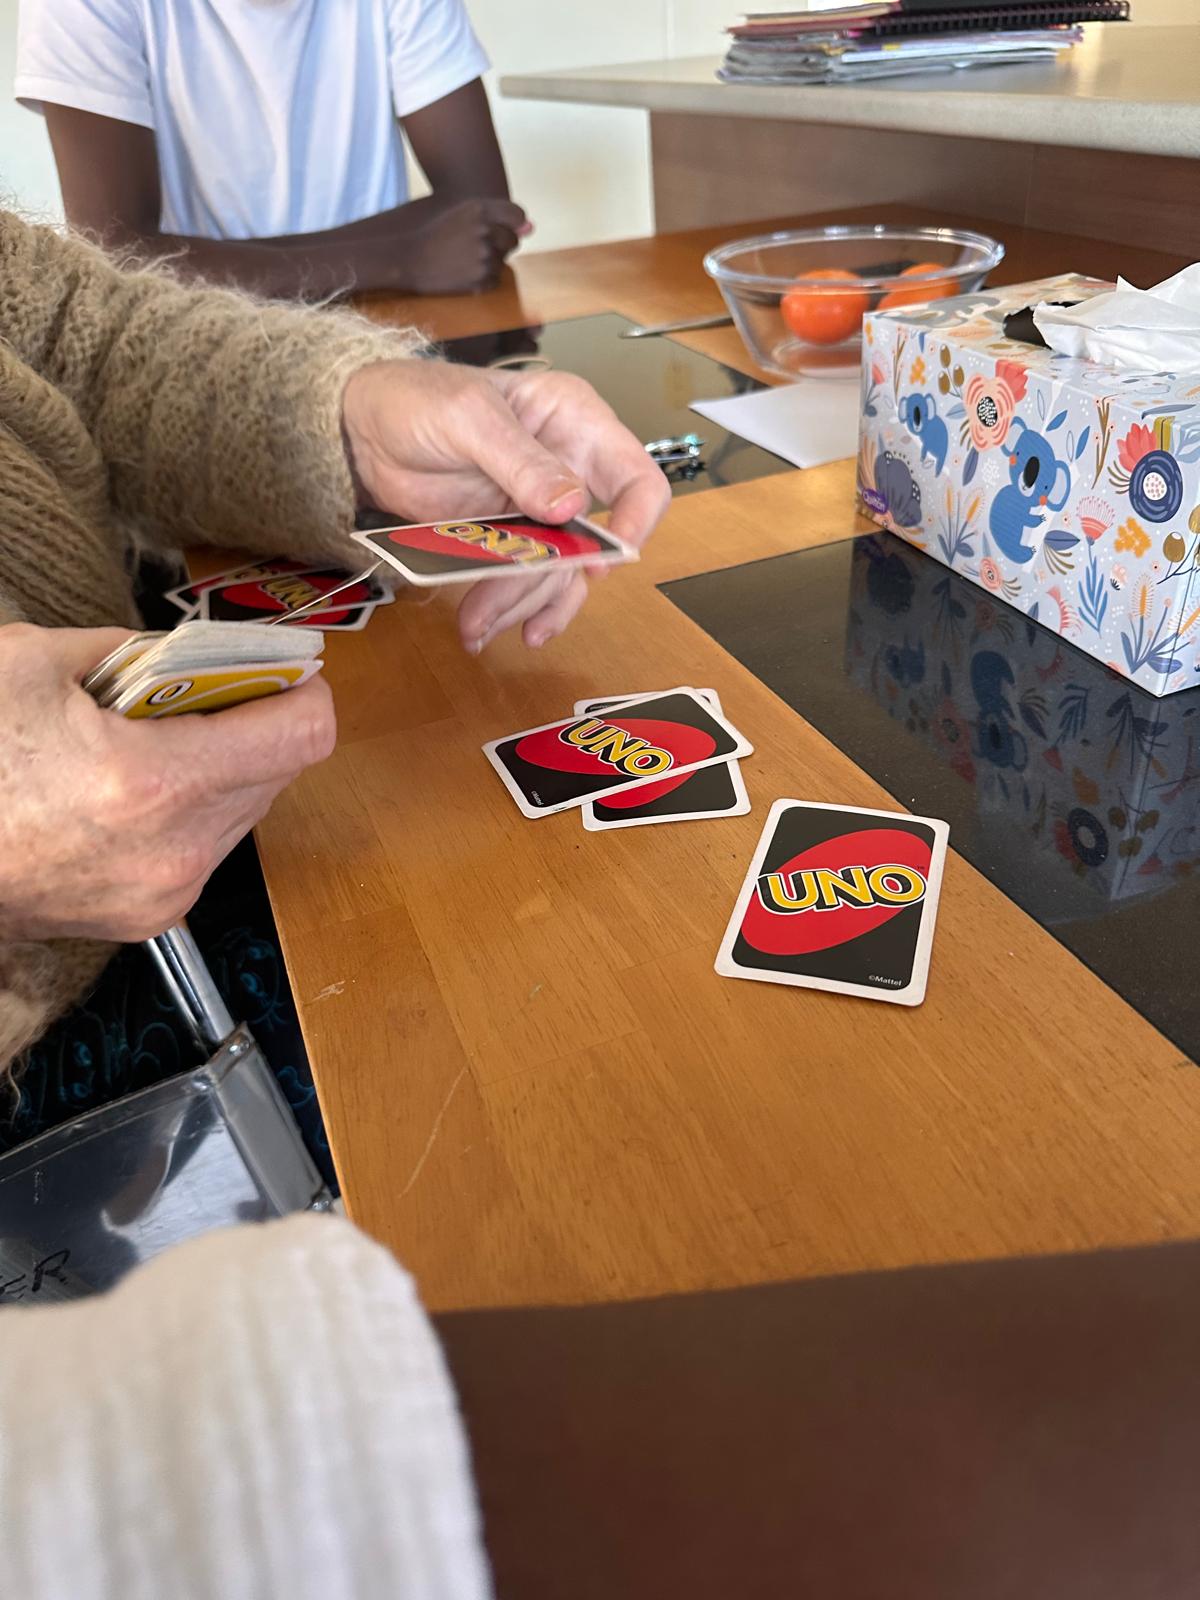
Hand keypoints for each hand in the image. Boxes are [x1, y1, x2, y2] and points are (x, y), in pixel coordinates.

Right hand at [0, 625, 336, 942]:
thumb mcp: (31, 663)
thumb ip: (133, 650)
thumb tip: (189, 651)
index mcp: (155, 780)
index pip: (303, 734)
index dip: (301, 689)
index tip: (281, 667)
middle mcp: (178, 847)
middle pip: (280, 770)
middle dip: (253, 721)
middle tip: (205, 691)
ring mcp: (169, 891)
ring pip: (248, 810)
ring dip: (225, 767)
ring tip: (155, 741)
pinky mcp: (154, 915)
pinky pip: (209, 845)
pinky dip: (192, 809)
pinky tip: (132, 789)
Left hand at [342, 361, 670, 650]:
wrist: (360, 430)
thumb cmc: (416, 399)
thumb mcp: (468, 418)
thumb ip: (521, 460)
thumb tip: (573, 505)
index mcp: (576, 422)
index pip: (636, 477)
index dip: (634, 523)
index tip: (602, 562)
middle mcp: (570, 468)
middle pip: (592, 543)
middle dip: (551, 582)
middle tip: (508, 608)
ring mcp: (540, 509)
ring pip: (558, 573)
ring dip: (521, 604)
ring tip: (477, 626)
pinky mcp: (510, 538)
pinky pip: (526, 582)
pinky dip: (508, 607)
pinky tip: (485, 626)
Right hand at [389, 196, 529, 295]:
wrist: (410, 259)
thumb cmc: (438, 234)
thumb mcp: (464, 214)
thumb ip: (499, 216)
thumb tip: (531, 228)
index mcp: (480, 209)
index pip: (518, 215)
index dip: (512, 223)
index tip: (501, 228)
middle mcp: (485, 231)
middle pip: (513, 240)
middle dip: (500, 244)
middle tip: (474, 246)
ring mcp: (484, 257)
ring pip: (503, 262)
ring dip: (490, 262)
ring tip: (465, 260)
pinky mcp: (480, 280)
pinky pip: (494, 280)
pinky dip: (483, 279)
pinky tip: (463, 273)